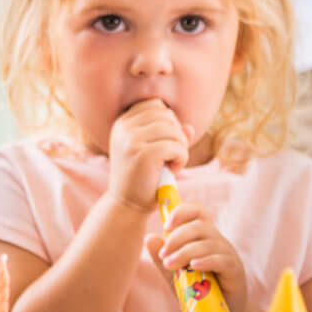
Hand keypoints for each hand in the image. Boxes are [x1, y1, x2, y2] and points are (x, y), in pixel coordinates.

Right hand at [107, 98, 191, 212]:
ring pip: (174, 130)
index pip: (155, 105)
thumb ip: (170, 135)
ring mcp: (131, 139)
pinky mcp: (143, 154)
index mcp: (122, 123)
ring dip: (181, 147)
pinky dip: (182, 159)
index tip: (165, 143)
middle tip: (171, 156)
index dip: (168, 122)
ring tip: (172, 163)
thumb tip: (189, 128)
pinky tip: (174, 171)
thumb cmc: (142, 178)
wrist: (127, 206)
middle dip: (176, 135)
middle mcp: (124, 127)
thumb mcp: (154, 152)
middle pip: (166, 115)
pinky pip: (177, 147)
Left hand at [147, 202, 249, 311]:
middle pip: (200, 226)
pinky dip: (205, 261)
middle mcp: (218, 241)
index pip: (198, 211)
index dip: (182, 212)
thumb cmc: (198, 290)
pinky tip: (193, 267)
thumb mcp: (175, 273)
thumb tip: (149, 238)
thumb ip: (164, 257)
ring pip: (208, 243)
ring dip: (185, 252)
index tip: (165, 226)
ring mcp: (228, 254)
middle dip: (177, 238)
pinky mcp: (235, 271)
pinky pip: (221, 260)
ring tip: (169, 265)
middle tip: (163, 255)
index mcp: (204, 237)